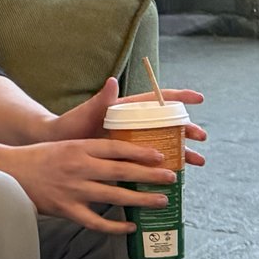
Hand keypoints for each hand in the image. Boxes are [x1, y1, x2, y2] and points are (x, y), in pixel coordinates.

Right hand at [0, 138, 179, 232]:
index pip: (116, 148)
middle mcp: (78, 167)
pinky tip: (130, 227)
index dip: (141, 152)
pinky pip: (96, 221)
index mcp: (79, 147)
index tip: (161, 156)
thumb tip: (123, 151)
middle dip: (150, 175)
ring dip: (140, 199)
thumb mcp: (68, 143)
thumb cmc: (41, 158)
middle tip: (171, 177)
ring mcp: (73, 189)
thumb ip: (94, 146)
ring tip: (161, 201)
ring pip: (114, 196)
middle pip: (121, 171)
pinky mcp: (66, 209)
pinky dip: (115, 226)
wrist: (9, 172)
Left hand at [38, 80, 207, 168]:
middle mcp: (134, 124)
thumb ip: (100, 100)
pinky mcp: (128, 158)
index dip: (179, 97)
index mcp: (127, 109)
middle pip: (167, 124)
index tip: (199, 98)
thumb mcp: (86, 113)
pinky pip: (151, 163)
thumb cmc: (71, 125)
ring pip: (164, 145)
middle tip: (201, 138)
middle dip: (186, 130)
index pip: (157, 99)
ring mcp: (132, 142)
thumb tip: (111, 81)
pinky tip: (178, 177)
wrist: (57, 146)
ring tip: (197, 163)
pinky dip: (166, 169)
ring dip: (183, 153)